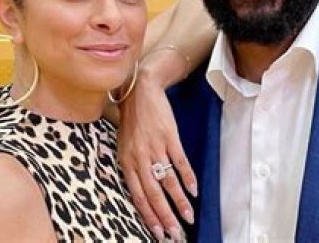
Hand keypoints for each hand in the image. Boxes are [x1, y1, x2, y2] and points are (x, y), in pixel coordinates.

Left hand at [118, 67, 197, 240]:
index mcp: (125, 161)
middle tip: (176, 233)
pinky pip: (180, 162)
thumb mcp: (124, 145)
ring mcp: (155, 147)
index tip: (158, 232)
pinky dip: (188, 178)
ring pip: (168, 181)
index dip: (148, 215)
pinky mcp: (169, 137)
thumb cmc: (132, 120)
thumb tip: (143, 191)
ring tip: (189, 217)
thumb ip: (132, 167)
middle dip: (165, 216)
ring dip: (180, 201)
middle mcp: (139, 157)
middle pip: (153, 194)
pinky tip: (194, 191)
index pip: (137, 195)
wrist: (140, 90)